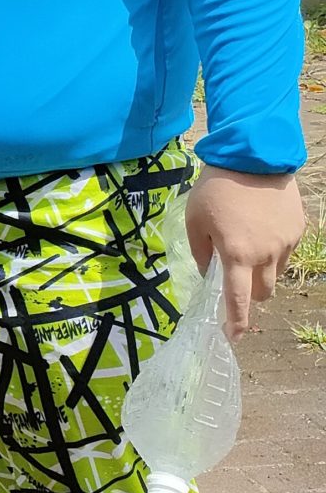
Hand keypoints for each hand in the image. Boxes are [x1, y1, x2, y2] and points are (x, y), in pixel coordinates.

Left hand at [185, 166, 307, 337]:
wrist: (253, 156)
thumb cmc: (216, 188)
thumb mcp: (195, 220)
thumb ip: (201, 253)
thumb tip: (210, 274)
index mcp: (237, 254)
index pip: (239, 300)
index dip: (236, 322)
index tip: (233, 336)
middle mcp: (265, 254)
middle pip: (264, 292)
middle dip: (250, 294)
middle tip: (237, 279)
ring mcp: (285, 242)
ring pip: (277, 272)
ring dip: (263, 270)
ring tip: (248, 244)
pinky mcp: (298, 229)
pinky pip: (286, 251)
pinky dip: (274, 250)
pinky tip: (261, 228)